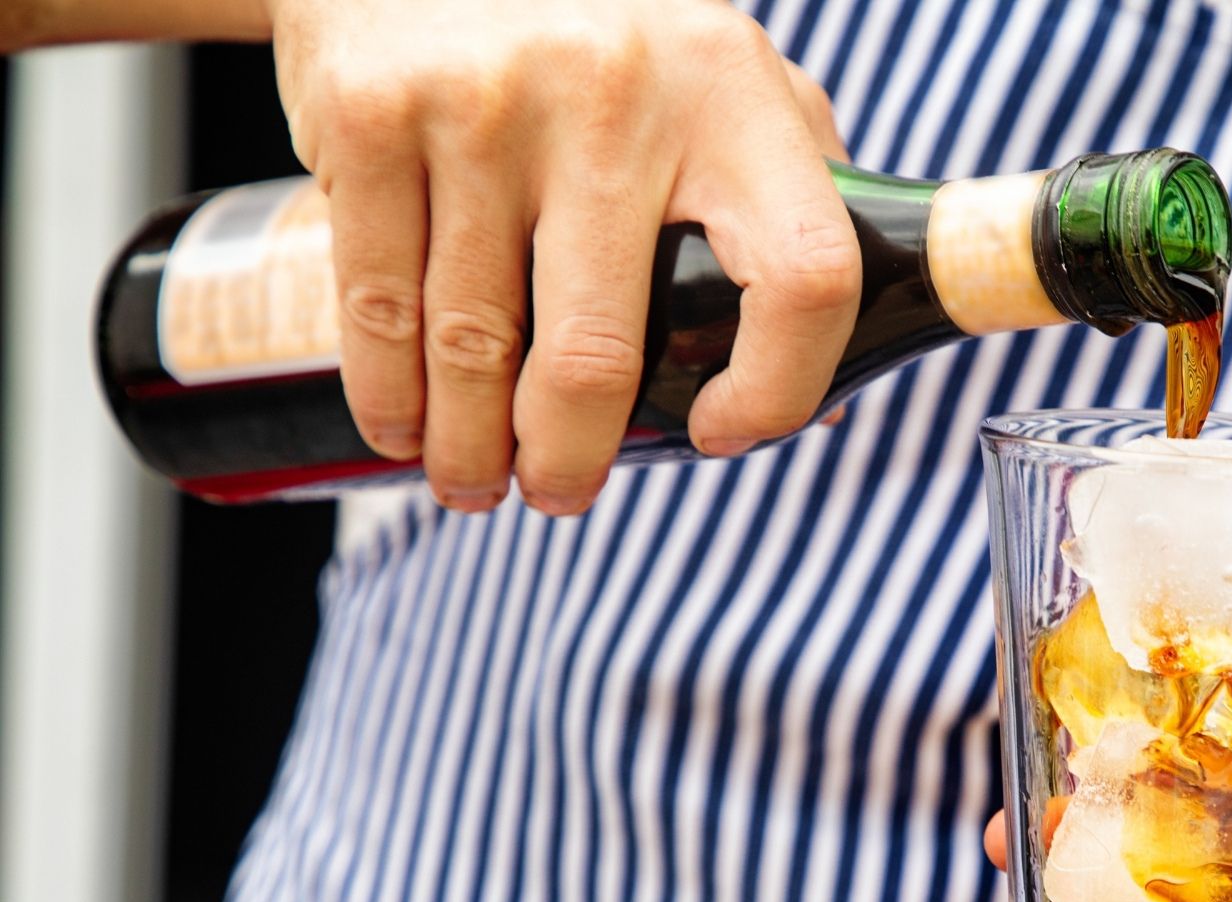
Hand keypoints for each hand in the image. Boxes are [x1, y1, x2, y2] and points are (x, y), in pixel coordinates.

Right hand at [268, 0, 858, 513]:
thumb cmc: (605, 34)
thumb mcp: (722, 76)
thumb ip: (790, 198)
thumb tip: (825, 387)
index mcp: (732, 94)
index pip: (805, 274)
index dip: (781, 386)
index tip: (721, 432)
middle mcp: (616, 93)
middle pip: (601, 352)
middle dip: (572, 459)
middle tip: (558, 492)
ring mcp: (485, 102)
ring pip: (476, 347)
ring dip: (469, 449)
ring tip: (472, 481)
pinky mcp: (373, 112)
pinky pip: (379, 300)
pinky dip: (389, 393)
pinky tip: (403, 425)